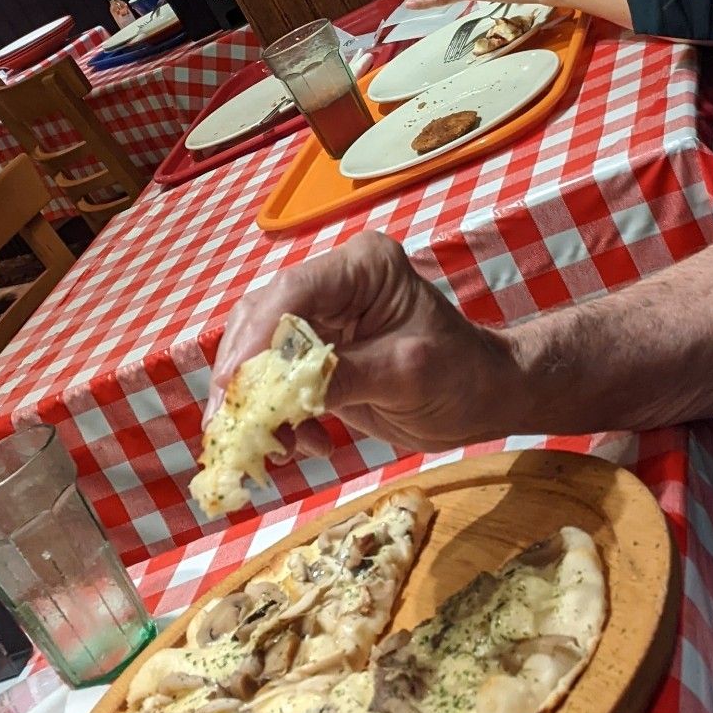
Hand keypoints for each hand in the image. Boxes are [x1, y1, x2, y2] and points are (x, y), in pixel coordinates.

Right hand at [203, 230, 516, 455]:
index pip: (292, 292)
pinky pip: (277, 380)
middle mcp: (335, 282)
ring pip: (260, 351)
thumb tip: (282, 394)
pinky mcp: (317, 353)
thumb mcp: (406, 374)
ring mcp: (323, 317)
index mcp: (363, 266)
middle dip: (246, 376)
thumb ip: (344, 376)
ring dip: (259, 402)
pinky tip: (303, 445)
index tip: (234, 385)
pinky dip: (279, 417)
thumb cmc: (461, 376)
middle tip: (230, 424)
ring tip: (272, 447)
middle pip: (263, 319)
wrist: (483, 399)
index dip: (256, 338)